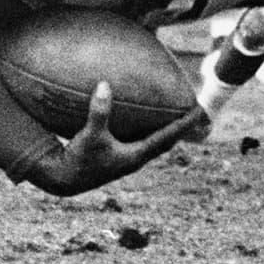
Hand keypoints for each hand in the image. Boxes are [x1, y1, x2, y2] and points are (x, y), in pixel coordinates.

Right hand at [40, 83, 206, 195]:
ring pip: (155, 143)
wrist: (63, 179)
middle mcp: (136, 159)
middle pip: (167, 142)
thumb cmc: (78, 159)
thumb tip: (103, 84)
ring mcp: (127, 160)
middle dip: (181, 128)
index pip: (167, 137)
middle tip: (195, 113)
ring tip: (175, 115)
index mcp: (136, 156)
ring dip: (166, 130)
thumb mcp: (89, 135)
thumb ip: (98, 111)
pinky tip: (143, 120)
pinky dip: (148, 131)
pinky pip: (140, 142)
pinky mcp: (117, 158)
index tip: (200, 111)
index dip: (184, 124)